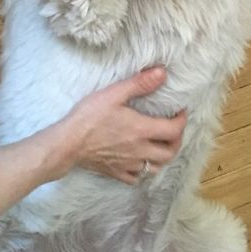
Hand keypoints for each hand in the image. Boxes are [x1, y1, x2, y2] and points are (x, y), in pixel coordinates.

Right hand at [57, 67, 185, 183]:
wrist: (68, 143)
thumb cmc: (90, 116)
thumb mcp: (114, 94)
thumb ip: (139, 84)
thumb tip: (163, 73)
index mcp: (142, 130)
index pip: (174, 130)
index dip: (182, 121)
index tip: (180, 111)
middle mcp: (140, 151)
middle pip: (170, 152)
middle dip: (176, 140)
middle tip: (172, 128)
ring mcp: (128, 164)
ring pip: (156, 167)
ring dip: (163, 157)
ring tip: (159, 145)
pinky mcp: (116, 172)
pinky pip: (136, 178)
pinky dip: (142, 170)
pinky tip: (137, 161)